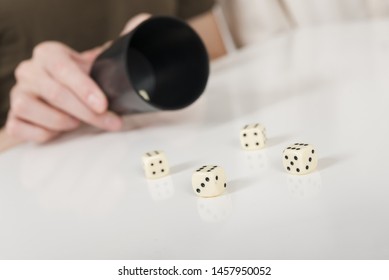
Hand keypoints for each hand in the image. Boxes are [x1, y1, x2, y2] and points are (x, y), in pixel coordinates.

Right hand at [5, 13, 149, 142]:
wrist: (69, 95)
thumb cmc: (86, 79)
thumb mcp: (102, 61)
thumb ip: (122, 42)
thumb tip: (141, 23)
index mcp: (49, 54)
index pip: (63, 68)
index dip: (84, 88)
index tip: (104, 105)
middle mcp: (30, 71)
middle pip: (55, 93)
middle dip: (87, 113)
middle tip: (111, 122)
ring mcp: (19, 93)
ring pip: (36, 110)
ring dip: (65, 122)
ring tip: (81, 122)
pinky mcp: (15, 116)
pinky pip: (22, 128)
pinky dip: (45, 133)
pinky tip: (61, 130)